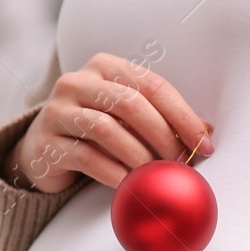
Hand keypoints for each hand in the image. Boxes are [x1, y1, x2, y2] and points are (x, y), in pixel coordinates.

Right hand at [5, 52, 213, 192]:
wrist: (42, 149)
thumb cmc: (94, 130)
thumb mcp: (128, 118)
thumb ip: (163, 119)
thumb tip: (207, 133)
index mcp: (104, 66)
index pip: (152, 85)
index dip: (183, 115)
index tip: (204, 144)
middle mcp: (77, 82)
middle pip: (130, 104)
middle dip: (162, 136)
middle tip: (180, 163)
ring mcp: (57, 110)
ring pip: (107, 129)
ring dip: (138, 156)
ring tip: (154, 175)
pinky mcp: (46, 142)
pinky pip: (86, 157)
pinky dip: (113, 173)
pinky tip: (129, 184)